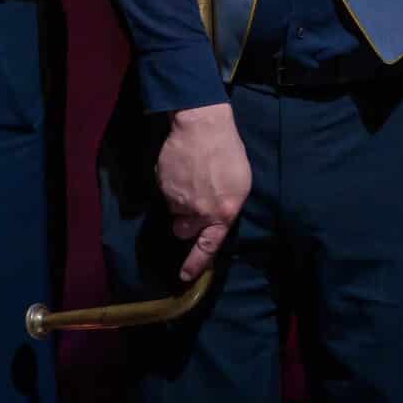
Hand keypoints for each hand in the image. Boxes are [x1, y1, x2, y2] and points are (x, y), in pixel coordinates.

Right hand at [156, 103, 251, 280]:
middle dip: (184, 222)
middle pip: (183, 231)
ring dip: (179, 201)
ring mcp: (178, 199)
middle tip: (192, 203)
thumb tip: (216, 222)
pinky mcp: (162, 185)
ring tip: (190, 178)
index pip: (208, 247)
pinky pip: (164, 194)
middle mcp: (199, 211)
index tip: (185, 277)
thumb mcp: (240, 185)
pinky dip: (171, 186)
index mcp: (223, 213)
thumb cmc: (228, 152)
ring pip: (173, 211)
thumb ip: (227, 209)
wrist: (203, 126)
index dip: (195, 264)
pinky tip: (181, 169)